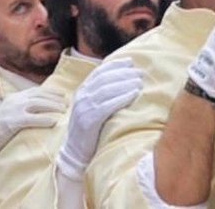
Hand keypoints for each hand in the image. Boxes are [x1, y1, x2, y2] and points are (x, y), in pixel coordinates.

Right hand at [0, 86, 64, 168]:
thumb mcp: (9, 115)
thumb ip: (21, 109)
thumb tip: (39, 110)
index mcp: (13, 98)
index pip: (35, 91)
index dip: (50, 92)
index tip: (62, 94)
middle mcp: (13, 101)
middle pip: (39, 96)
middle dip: (54, 98)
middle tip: (67, 102)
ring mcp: (12, 110)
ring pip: (37, 104)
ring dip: (52, 106)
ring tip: (63, 111)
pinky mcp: (11, 122)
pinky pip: (31, 119)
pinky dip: (44, 119)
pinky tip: (53, 122)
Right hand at [56, 59, 142, 180]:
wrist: (75, 153)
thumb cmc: (90, 129)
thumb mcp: (92, 107)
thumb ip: (103, 94)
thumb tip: (123, 79)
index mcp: (82, 91)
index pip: (99, 72)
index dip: (115, 65)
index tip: (130, 62)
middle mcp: (81, 97)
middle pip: (104, 79)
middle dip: (123, 73)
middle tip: (139, 73)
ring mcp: (83, 109)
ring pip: (105, 90)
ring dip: (124, 84)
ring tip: (139, 82)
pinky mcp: (88, 122)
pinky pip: (106, 106)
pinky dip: (120, 98)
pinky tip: (133, 95)